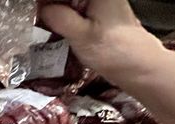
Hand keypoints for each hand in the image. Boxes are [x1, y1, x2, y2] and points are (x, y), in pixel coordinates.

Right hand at [40, 0, 164, 79]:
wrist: (140, 67)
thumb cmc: (114, 51)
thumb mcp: (80, 34)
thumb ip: (58, 17)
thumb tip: (41, 9)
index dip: (46, 3)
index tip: (33, 10)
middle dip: (50, 5)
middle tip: (34, 16)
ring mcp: (100, 3)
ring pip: (70, 3)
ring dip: (55, 9)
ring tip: (40, 21)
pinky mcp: (99, 12)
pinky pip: (75, 7)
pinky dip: (63, 14)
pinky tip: (52, 23)